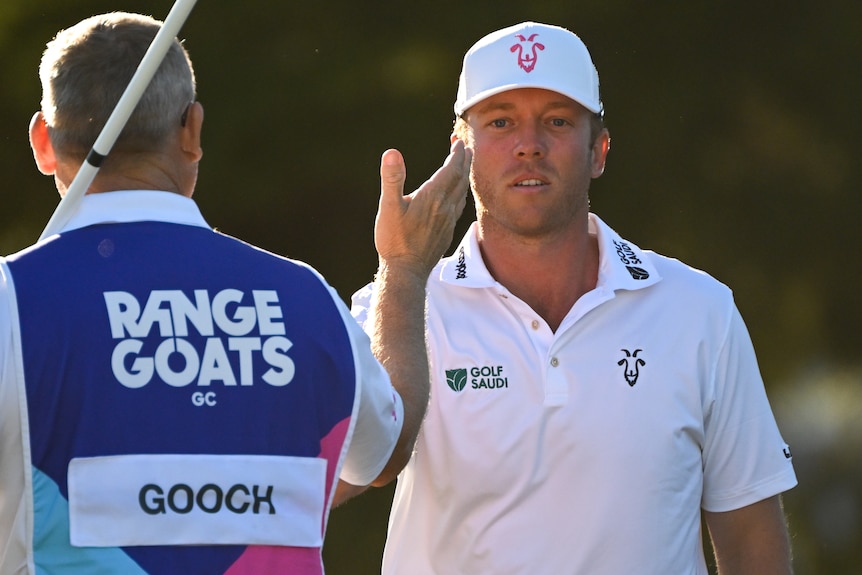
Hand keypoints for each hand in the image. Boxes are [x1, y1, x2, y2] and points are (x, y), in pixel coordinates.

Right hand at [374, 139, 471, 278]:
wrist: (406, 271)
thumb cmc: (394, 239)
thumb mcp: (388, 207)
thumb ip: (392, 178)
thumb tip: (392, 153)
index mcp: (432, 197)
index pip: (451, 169)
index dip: (457, 153)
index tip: (459, 141)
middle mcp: (445, 207)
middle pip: (461, 178)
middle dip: (464, 160)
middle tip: (464, 147)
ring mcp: (448, 220)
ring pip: (462, 192)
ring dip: (464, 176)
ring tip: (464, 165)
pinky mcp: (447, 231)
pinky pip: (459, 206)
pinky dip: (461, 193)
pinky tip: (457, 195)